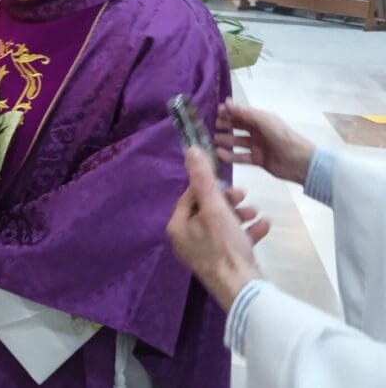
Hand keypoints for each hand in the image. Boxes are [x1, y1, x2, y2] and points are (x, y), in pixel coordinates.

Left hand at [166, 147, 267, 310]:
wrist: (243, 290)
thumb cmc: (224, 246)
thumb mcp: (214, 208)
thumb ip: (203, 179)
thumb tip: (191, 150)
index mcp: (177, 226)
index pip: (190, 196)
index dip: (209, 186)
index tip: (228, 182)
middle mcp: (186, 240)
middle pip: (207, 210)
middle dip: (228, 201)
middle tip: (244, 196)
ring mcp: (204, 253)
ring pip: (222, 224)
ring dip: (241, 214)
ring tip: (256, 212)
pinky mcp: (222, 263)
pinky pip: (233, 241)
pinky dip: (247, 232)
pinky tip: (264, 226)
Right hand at [214, 98, 314, 183]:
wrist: (300, 162)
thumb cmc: (283, 138)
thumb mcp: (265, 122)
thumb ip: (246, 113)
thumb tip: (227, 102)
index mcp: (261, 120)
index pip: (241, 114)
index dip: (229, 112)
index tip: (215, 112)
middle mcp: (258, 132)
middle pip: (238, 127)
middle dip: (225, 125)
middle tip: (212, 126)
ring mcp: (257, 146)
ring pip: (237, 142)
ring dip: (225, 140)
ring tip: (213, 140)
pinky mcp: (257, 160)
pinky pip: (240, 157)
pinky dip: (230, 156)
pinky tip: (220, 154)